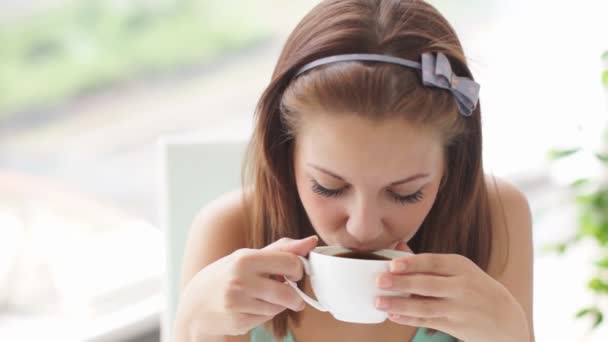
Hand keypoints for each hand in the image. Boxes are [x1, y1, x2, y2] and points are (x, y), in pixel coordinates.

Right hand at [177, 236, 317, 336]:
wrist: (194, 305)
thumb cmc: (225, 276)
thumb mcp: (247, 257)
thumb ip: (281, 249)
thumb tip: (311, 241)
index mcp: (245, 258)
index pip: (290, 262)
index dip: (298, 269)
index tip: (293, 273)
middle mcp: (240, 280)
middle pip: (287, 292)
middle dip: (294, 295)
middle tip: (289, 292)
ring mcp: (238, 303)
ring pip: (278, 307)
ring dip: (277, 304)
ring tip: (262, 298)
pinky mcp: (238, 322)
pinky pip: (267, 319)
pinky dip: (265, 314)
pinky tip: (251, 308)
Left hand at [375, 251, 529, 341]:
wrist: (506, 319)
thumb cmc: (475, 288)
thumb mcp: (459, 270)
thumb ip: (428, 262)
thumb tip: (398, 246)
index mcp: (460, 266)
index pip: (433, 262)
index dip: (412, 263)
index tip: (392, 264)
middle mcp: (462, 286)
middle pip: (428, 284)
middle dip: (401, 283)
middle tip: (379, 281)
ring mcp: (460, 308)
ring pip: (425, 306)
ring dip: (400, 304)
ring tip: (379, 302)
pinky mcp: (457, 326)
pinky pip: (428, 322)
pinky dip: (409, 319)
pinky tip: (393, 315)